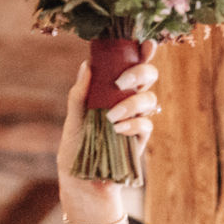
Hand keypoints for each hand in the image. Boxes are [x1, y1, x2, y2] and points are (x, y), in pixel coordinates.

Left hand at [58, 42, 158, 223]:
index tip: (144, 44)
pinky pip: (146, 124)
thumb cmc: (75, 147)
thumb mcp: (73, 119)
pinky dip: (133, 124)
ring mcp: (137, 118)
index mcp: (112, 89)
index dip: (143, 51)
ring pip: (149, 99)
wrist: (82, 180)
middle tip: (121, 82)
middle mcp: (128, 99)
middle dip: (140, 72)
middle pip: (149, 76)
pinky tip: (118, 130)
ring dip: (132, 104)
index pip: (131, 63)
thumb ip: (79, 95)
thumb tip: (86, 65)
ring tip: (111, 118)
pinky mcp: (141, 138)